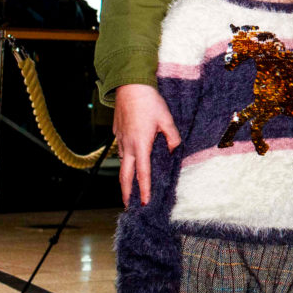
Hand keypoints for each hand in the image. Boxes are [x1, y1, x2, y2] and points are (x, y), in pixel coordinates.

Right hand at [114, 84, 180, 205]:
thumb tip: (174, 149)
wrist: (129, 87)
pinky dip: (126, 161)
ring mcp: (120, 140)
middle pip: (125, 175)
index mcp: (141, 145)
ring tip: (131, 187)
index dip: (144, 189)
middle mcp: (127, 146)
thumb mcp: (166, 119)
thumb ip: (172, 137)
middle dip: (126, 192)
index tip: (144, 202)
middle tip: (129, 205)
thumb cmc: (149, 102)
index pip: (143, 173)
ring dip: (125, 176)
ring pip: (123, 163)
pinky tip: (131, 162)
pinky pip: (121, 151)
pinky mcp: (117, 133)